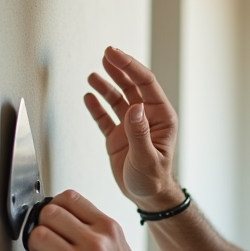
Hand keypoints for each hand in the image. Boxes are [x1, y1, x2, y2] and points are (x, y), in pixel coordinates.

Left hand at [25, 190, 170, 250]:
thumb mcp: (120, 249)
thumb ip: (96, 233)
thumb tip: (67, 223)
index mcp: (108, 229)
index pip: (69, 198)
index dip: (54, 208)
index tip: (52, 220)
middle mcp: (96, 243)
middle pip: (49, 213)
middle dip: (42, 227)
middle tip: (45, 243)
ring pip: (38, 237)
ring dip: (36, 250)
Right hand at [84, 47, 182, 209]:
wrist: (147, 197)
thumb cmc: (153, 179)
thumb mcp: (147, 157)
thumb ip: (139, 132)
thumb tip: (134, 107)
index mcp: (160, 117)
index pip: (145, 84)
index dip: (129, 67)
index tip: (114, 54)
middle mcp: (146, 117)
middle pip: (131, 85)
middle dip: (118, 69)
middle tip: (106, 54)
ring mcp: (130, 126)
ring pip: (117, 98)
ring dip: (106, 85)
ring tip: (93, 75)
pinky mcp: (117, 136)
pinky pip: (105, 117)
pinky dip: (96, 107)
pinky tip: (89, 97)